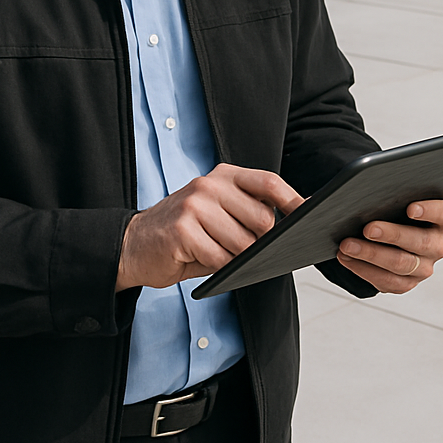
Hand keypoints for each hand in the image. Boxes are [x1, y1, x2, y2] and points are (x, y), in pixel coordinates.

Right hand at [116, 164, 303, 290]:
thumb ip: (246, 214)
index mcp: (224, 175)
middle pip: (262, 218)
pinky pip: (220, 258)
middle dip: (262, 243)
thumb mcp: (216, 211)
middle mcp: (210, 184)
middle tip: (247, 251)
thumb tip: (286, 230)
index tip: (309, 213)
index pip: (268, 182)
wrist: (133, 244)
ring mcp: (196, 205)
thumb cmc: (183, 231)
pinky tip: (202, 259)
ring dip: (238, 258)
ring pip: (243, 243)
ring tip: (218, 253)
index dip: (292, 199)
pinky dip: (218, 267)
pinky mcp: (183, 230)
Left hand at [336, 199, 442, 293]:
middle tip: (368, 228)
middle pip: (421, 241)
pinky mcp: (408, 283)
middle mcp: (438, 244)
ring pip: (401, 264)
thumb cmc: (394, 210)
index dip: (431, 210)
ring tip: (348, 245)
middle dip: (392, 234)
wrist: (386, 236)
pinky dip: (364, 269)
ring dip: (371, 254)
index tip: (410, 208)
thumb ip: (394, 194)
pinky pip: (388, 281)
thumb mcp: (398, 199)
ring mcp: (425, 266)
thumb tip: (369, 191)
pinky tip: (348, 258)